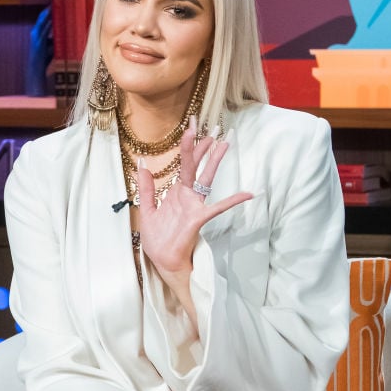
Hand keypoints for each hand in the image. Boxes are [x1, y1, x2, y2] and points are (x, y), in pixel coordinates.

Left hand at [136, 117, 251, 277]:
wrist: (164, 261)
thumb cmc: (158, 239)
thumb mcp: (146, 210)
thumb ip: (146, 188)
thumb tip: (142, 164)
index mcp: (176, 193)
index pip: (183, 165)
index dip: (187, 148)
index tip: (191, 128)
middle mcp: (187, 196)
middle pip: (196, 167)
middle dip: (202, 148)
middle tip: (210, 128)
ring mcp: (194, 206)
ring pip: (206, 179)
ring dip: (214, 162)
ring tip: (225, 144)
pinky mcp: (197, 218)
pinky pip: (217, 208)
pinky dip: (232, 201)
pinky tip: (247, 194)